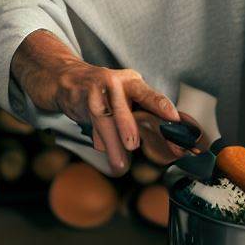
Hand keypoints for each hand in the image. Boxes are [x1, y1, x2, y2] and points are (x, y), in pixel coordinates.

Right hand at [11, 29, 195, 175]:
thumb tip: (162, 140)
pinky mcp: (83, 101)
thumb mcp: (126, 95)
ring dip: (112, 144)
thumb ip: (141, 113)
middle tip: (133, 145)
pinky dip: (98, 140)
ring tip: (120, 164)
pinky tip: (102, 149)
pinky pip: (92, 124)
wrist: (70, 80)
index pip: (150, 94)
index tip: (174, 118)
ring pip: (105, 121)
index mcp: (133, 82)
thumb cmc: (106, 92)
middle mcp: (117, 83)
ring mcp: (97, 92)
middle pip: (123, 108)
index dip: (162, 106)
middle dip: (127, 127)